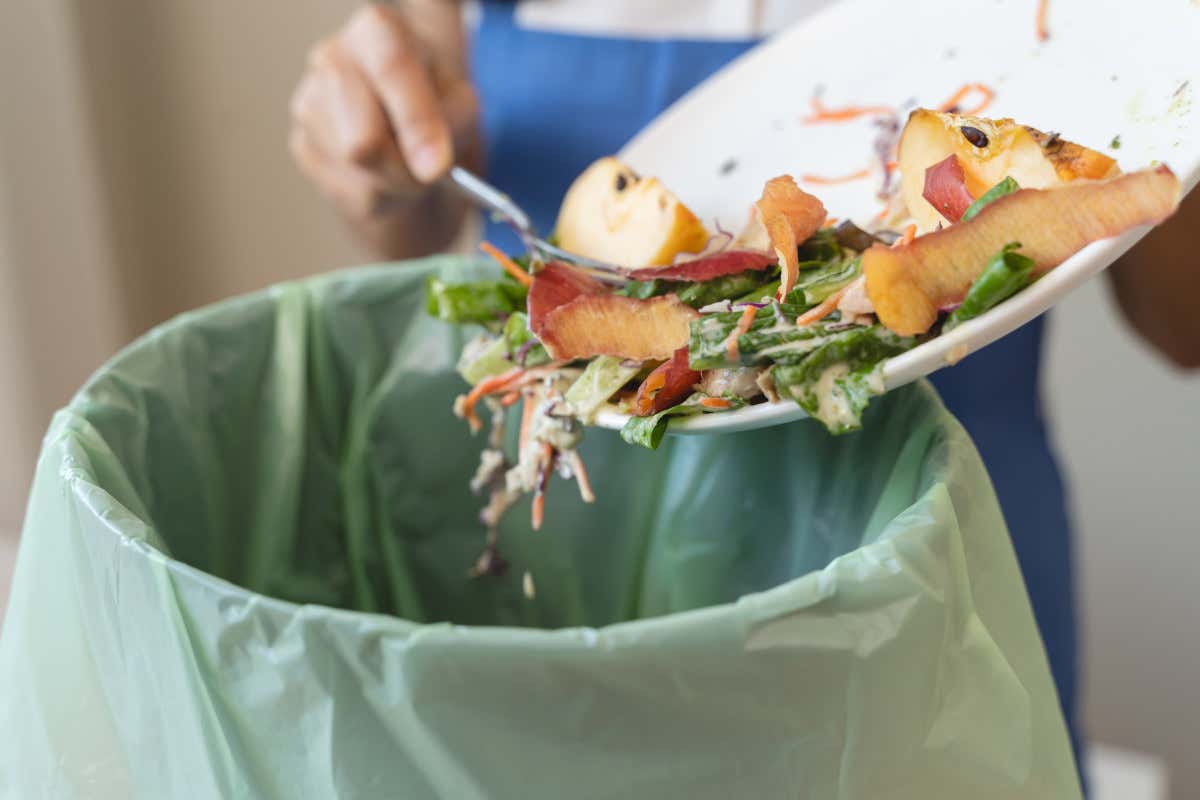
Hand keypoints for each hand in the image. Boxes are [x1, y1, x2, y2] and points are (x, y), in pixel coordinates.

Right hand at [289, 3, 478, 256]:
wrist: (407, 123)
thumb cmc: (436, 104)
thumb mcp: (461, 105)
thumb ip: (452, 125)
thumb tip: (430, 166)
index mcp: (377, 31)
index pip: (392, 69)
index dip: (416, 122)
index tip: (436, 167)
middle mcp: (332, 58)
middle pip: (364, 138)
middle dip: (404, 169)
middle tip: (431, 174)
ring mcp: (308, 102)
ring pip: (356, 172)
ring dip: (393, 182)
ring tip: (406, 162)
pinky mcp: (301, 144)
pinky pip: (346, 192)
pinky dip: (377, 194)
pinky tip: (382, 172)